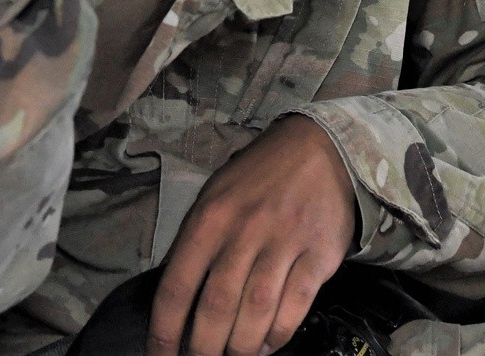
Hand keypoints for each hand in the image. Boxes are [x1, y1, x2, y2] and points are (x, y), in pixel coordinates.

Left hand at [148, 115, 356, 355]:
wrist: (320, 147)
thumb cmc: (259, 176)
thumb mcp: (215, 197)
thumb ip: (198, 243)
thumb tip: (179, 297)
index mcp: (209, 219)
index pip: (176, 286)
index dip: (164, 331)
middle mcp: (243, 232)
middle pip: (215, 307)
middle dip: (203, 349)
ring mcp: (283, 243)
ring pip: (255, 313)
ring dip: (240, 348)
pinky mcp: (319, 254)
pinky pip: (295, 307)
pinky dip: (278, 334)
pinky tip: (267, 346)